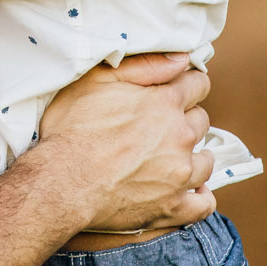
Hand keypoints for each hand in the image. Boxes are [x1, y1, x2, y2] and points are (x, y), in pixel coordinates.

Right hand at [34, 53, 215, 234]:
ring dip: (195, 155)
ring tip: (176, 156)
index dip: (188, 84)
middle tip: (165, 125)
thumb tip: (181, 59)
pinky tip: (193, 192)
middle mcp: (180, 136)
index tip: (178, 90)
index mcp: (165, 102)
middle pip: (201, 121)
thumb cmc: (73, 129)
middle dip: (186, 119)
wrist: (62, 181)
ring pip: (205, 160)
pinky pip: (202, 205)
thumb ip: (145, 66)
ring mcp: (179, 174)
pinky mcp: (172, 206)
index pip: (198, 84)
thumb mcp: (98, 80)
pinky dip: (201, 199)